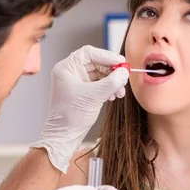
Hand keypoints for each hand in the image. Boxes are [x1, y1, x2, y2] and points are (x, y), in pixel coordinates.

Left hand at [30, 45, 129, 172]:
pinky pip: (98, 84)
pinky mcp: (82, 91)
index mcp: (66, 68)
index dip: (106, 56)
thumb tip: (124, 72)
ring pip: (99, 74)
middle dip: (111, 71)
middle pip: (95, 63)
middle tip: (124, 77)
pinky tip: (114, 95)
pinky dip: (108, 88)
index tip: (121, 62)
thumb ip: (111, 82)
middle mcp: (70, 72)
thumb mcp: (94, 96)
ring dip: (112, 81)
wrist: (64, 135)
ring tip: (120, 91)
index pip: (89, 53)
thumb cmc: (71, 116)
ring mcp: (76, 82)